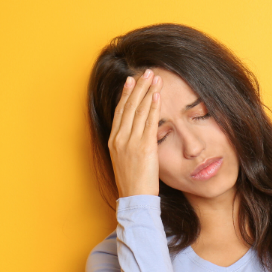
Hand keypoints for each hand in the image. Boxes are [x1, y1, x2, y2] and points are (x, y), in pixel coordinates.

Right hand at [108, 69, 160, 197]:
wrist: (134, 199)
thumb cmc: (133, 185)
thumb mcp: (126, 162)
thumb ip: (129, 147)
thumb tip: (136, 138)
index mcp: (114, 141)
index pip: (120, 112)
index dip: (126, 94)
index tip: (131, 81)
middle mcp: (120, 138)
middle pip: (129, 106)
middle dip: (138, 87)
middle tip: (146, 72)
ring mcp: (130, 142)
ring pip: (139, 111)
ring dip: (148, 92)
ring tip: (155, 78)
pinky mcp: (143, 147)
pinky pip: (149, 122)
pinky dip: (153, 107)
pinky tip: (157, 96)